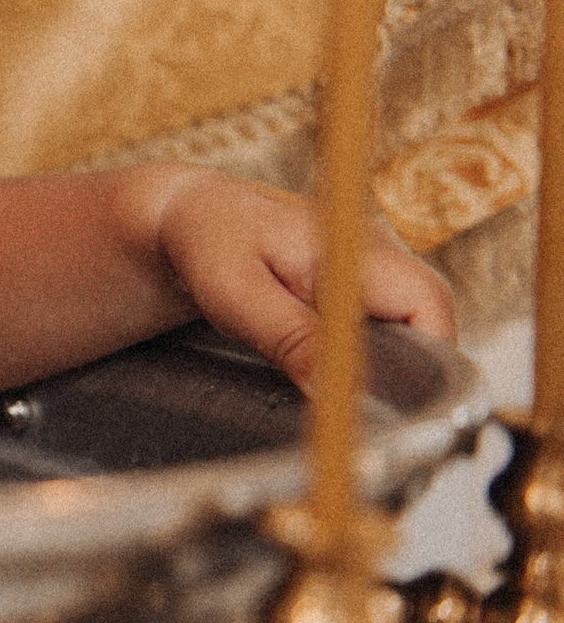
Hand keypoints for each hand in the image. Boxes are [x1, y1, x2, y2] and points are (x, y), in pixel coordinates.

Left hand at [156, 172, 456, 385]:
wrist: (192, 214)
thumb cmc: (209, 244)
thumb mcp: (237, 294)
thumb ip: (291, 338)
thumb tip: (337, 393)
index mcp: (358, 248)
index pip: (431, 306)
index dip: (426, 361)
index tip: (389, 405)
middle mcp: (381, 254)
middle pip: (431, 323)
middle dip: (405, 371)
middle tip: (356, 408)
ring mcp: (376, 268)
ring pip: (410, 329)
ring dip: (383, 365)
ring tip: (336, 389)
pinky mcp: (363, 285)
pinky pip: (385, 327)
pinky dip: (365, 354)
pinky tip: (327, 368)